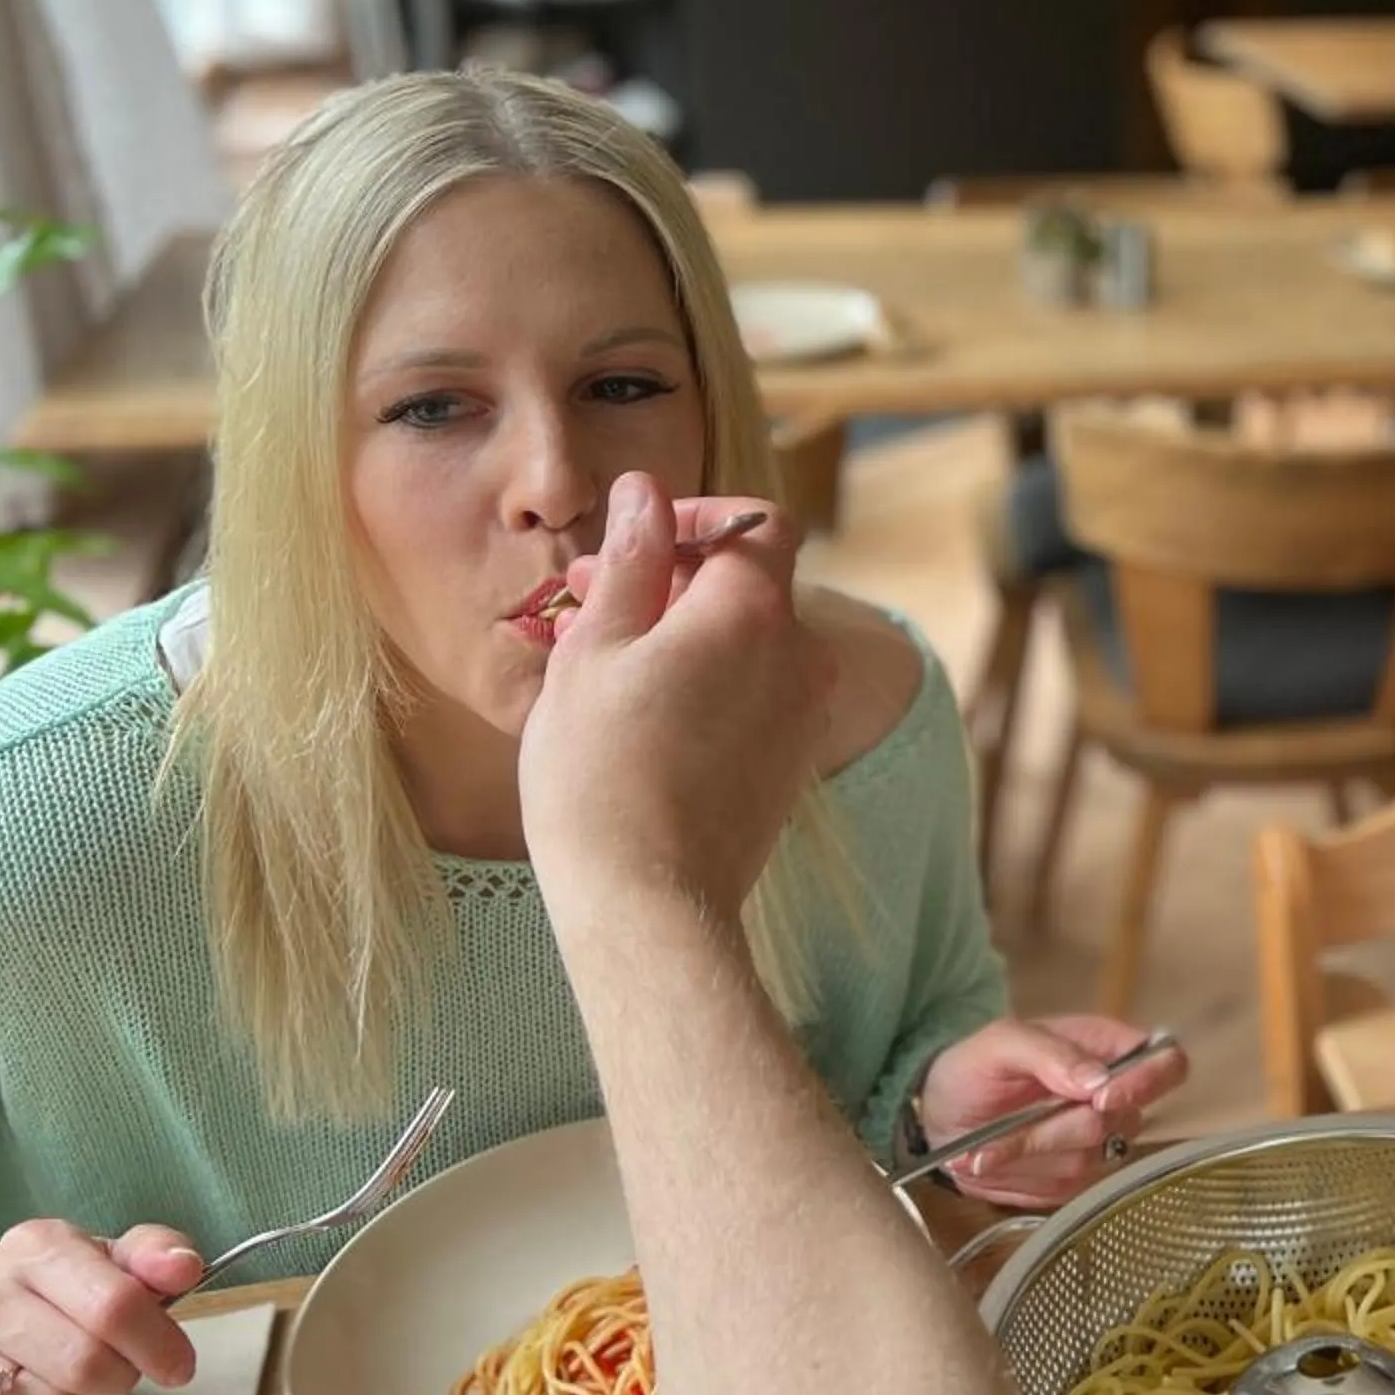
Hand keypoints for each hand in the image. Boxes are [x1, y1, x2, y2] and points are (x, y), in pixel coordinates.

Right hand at [0, 1222, 199, 1394]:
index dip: (159, 1343)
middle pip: (85, 1365)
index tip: (177, 1364)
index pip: (116, 1304)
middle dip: (116, 1378)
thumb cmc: (49, 1297)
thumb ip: (155, 1257)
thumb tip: (184, 1267)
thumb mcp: (106, 1262)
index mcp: (34, 1246)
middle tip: (111, 1372)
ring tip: (54, 1382)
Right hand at [519, 472, 838, 926]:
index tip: (636, 541)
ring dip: (680, 633)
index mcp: (755, 612)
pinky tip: (635, 713)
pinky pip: (752, 695)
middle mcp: (800, 656)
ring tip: (598, 660)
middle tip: (591, 598)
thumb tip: (646, 491)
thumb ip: (633, 560)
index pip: (757, 524)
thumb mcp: (596, 648)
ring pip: (744, 643)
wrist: (649, 904)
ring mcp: (803, 715)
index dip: (698, 518)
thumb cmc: (602, 773)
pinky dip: (704, 683)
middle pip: (748, 584)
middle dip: (672, 578)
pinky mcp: (791, 763)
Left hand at [913, 1016, 1186, 1210]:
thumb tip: (1100, 1081)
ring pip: (1089, 1160)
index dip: (1147, 1082)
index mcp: (1108, 1048)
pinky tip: (990, 1160)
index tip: (1102, 1099)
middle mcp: (1114, 1097)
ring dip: (1031, 1153)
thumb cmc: (975, 1063)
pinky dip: (1019, 1176)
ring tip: (985, 1145)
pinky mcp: (1072, 1181)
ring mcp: (1096, 1143)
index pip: (1167, 1063)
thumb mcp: (1002, 1042)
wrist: (941, 1111)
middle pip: (1124, 1121)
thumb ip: (1050, 1052)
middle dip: (1061, 1127)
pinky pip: (1061, 1188)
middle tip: (1010, 1122)